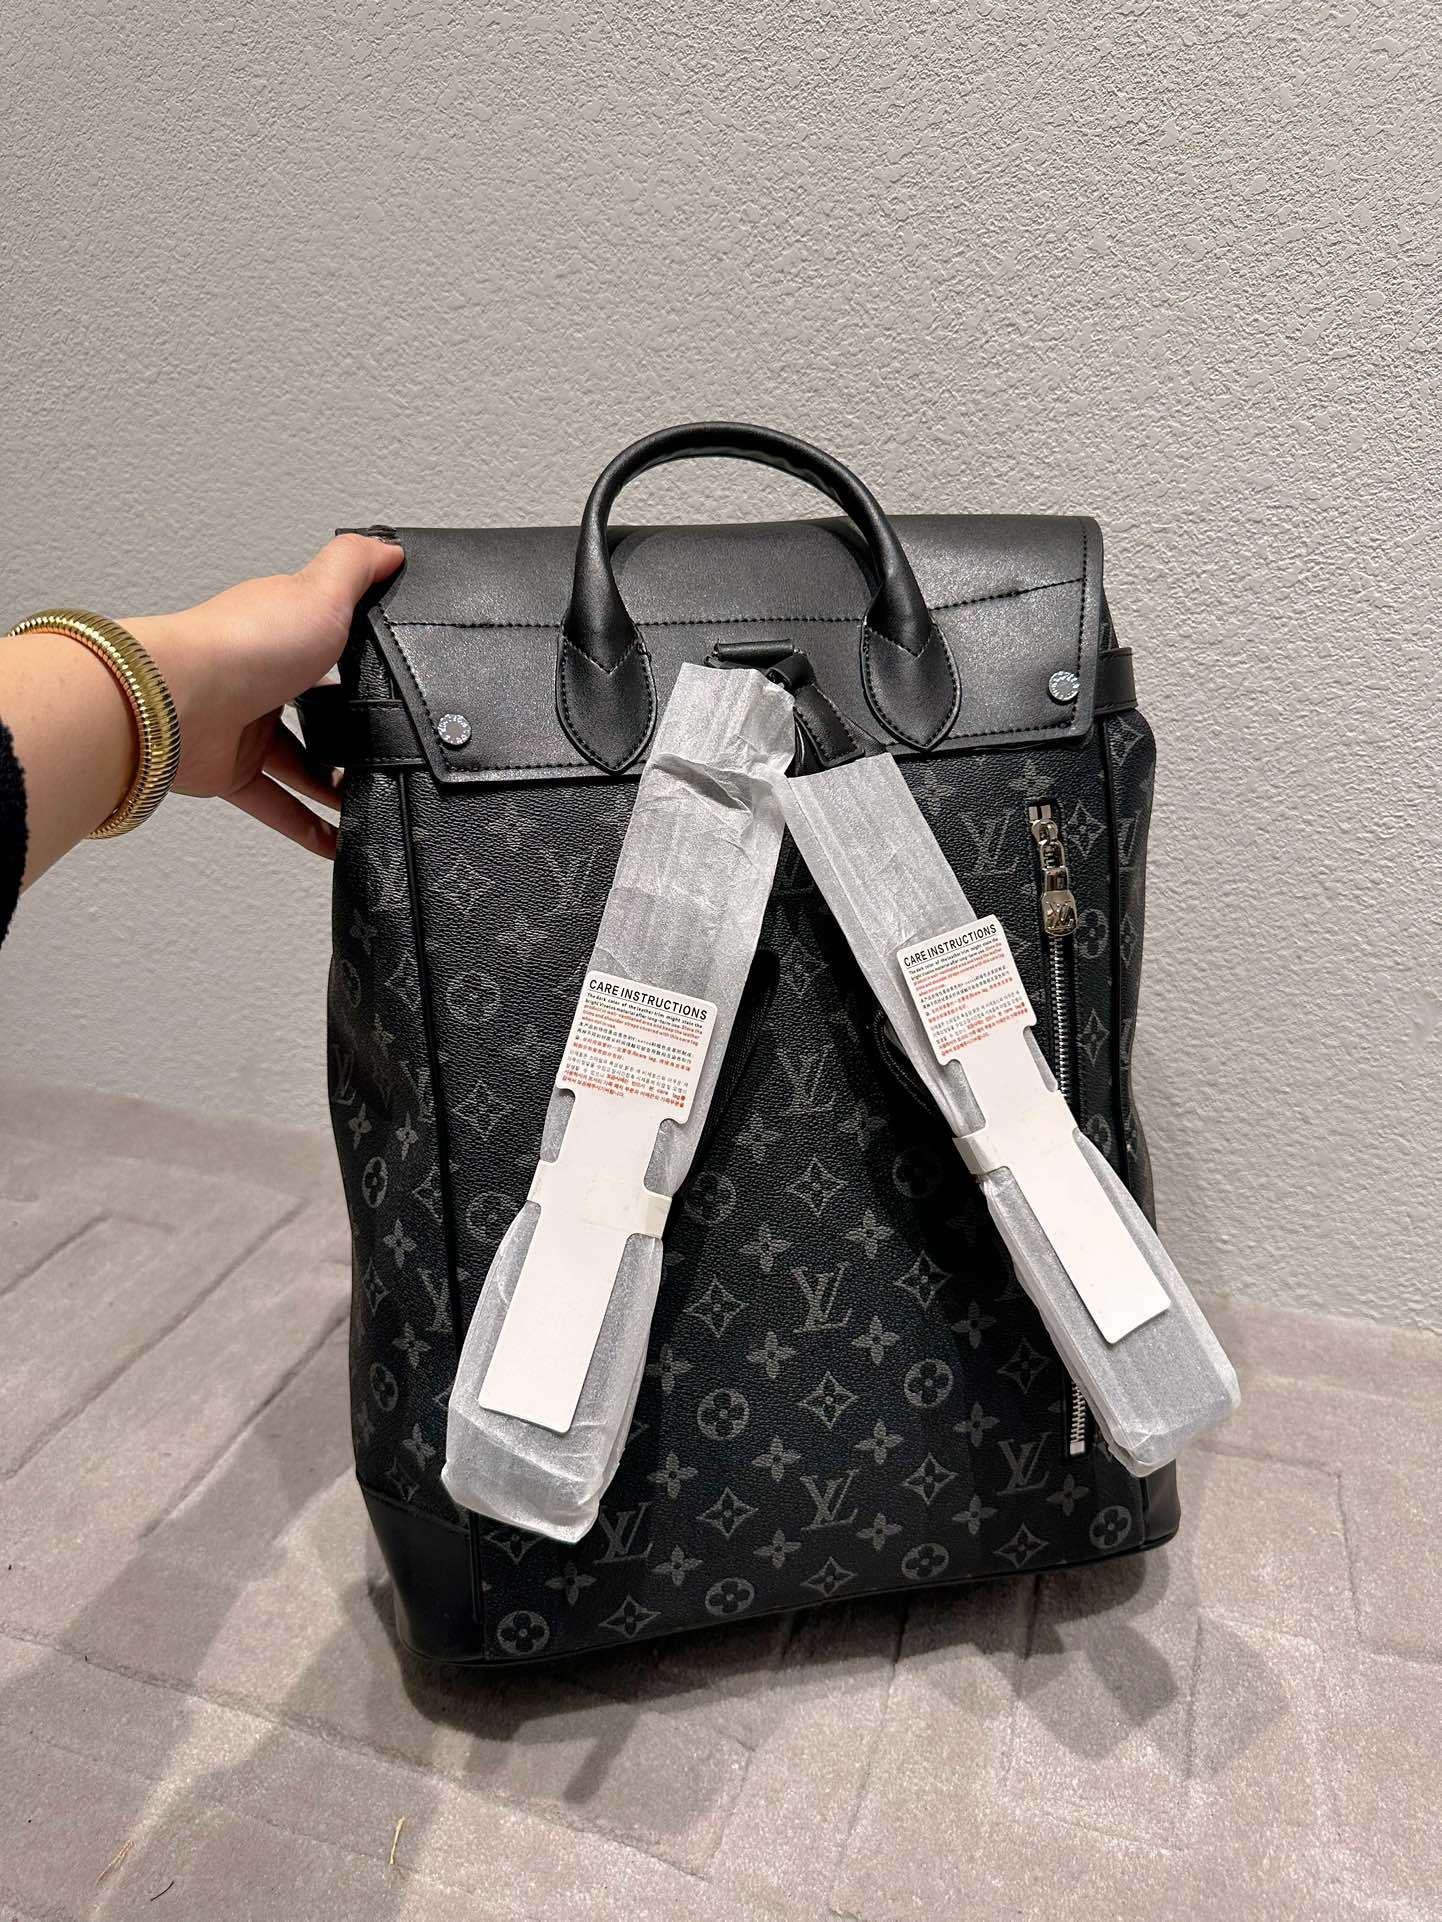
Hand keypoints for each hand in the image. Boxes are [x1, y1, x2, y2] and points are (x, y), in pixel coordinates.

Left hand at [129, 533, 402, 857]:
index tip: (393, 679)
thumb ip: (358, 567)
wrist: (182, 700)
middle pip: (315, 709)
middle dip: (351, 731)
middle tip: (390, 750)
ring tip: (375, 799)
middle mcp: (259, 678)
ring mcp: (244, 728)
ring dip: (336, 784)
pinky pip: (275, 805)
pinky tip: (337, 842)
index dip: (359, 657)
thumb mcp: (321, 590)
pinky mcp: (230, 773)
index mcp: (280, 631)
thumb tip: (390, 549)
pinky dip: (307, 827)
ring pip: (300, 763)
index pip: (326, 640)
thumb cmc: (245, 643)